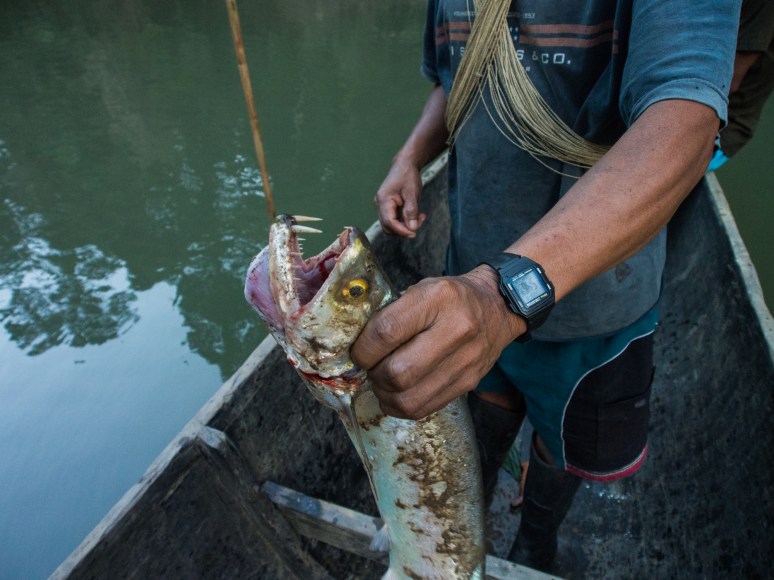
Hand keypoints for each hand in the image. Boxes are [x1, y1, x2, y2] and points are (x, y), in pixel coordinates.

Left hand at [351, 267, 525, 418]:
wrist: (498, 306)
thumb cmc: (450, 296)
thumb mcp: (420, 289)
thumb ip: (391, 314)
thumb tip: (356, 346)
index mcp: (438, 298)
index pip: (386, 332)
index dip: (362, 349)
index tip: (357, 351)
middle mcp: (456, 329)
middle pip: (397, 373)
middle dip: (373, 374)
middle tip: (371, 366)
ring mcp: (465, 361)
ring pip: (408, 399)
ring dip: (384, 394)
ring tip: (382, 381)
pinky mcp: (468, 383)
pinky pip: (423, 408)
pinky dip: (400, 405)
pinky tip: (397, 392)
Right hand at [373, 157, 426, 237]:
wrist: (405, 164)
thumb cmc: (408, 175)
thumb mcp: (412, 193)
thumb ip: (411, 211)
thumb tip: (412, 229)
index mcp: (383, 200)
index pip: (389, 222)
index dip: (401, 231)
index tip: (414, 233)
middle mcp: (379, 204)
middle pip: (388, 227)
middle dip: (404, 229)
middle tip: (421, 220)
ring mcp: (382, 207)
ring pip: (392, 225)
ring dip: (406, 225)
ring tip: (420, 216)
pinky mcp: (388, 208)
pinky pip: (395, 220)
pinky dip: (405, 220)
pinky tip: (417, 214)